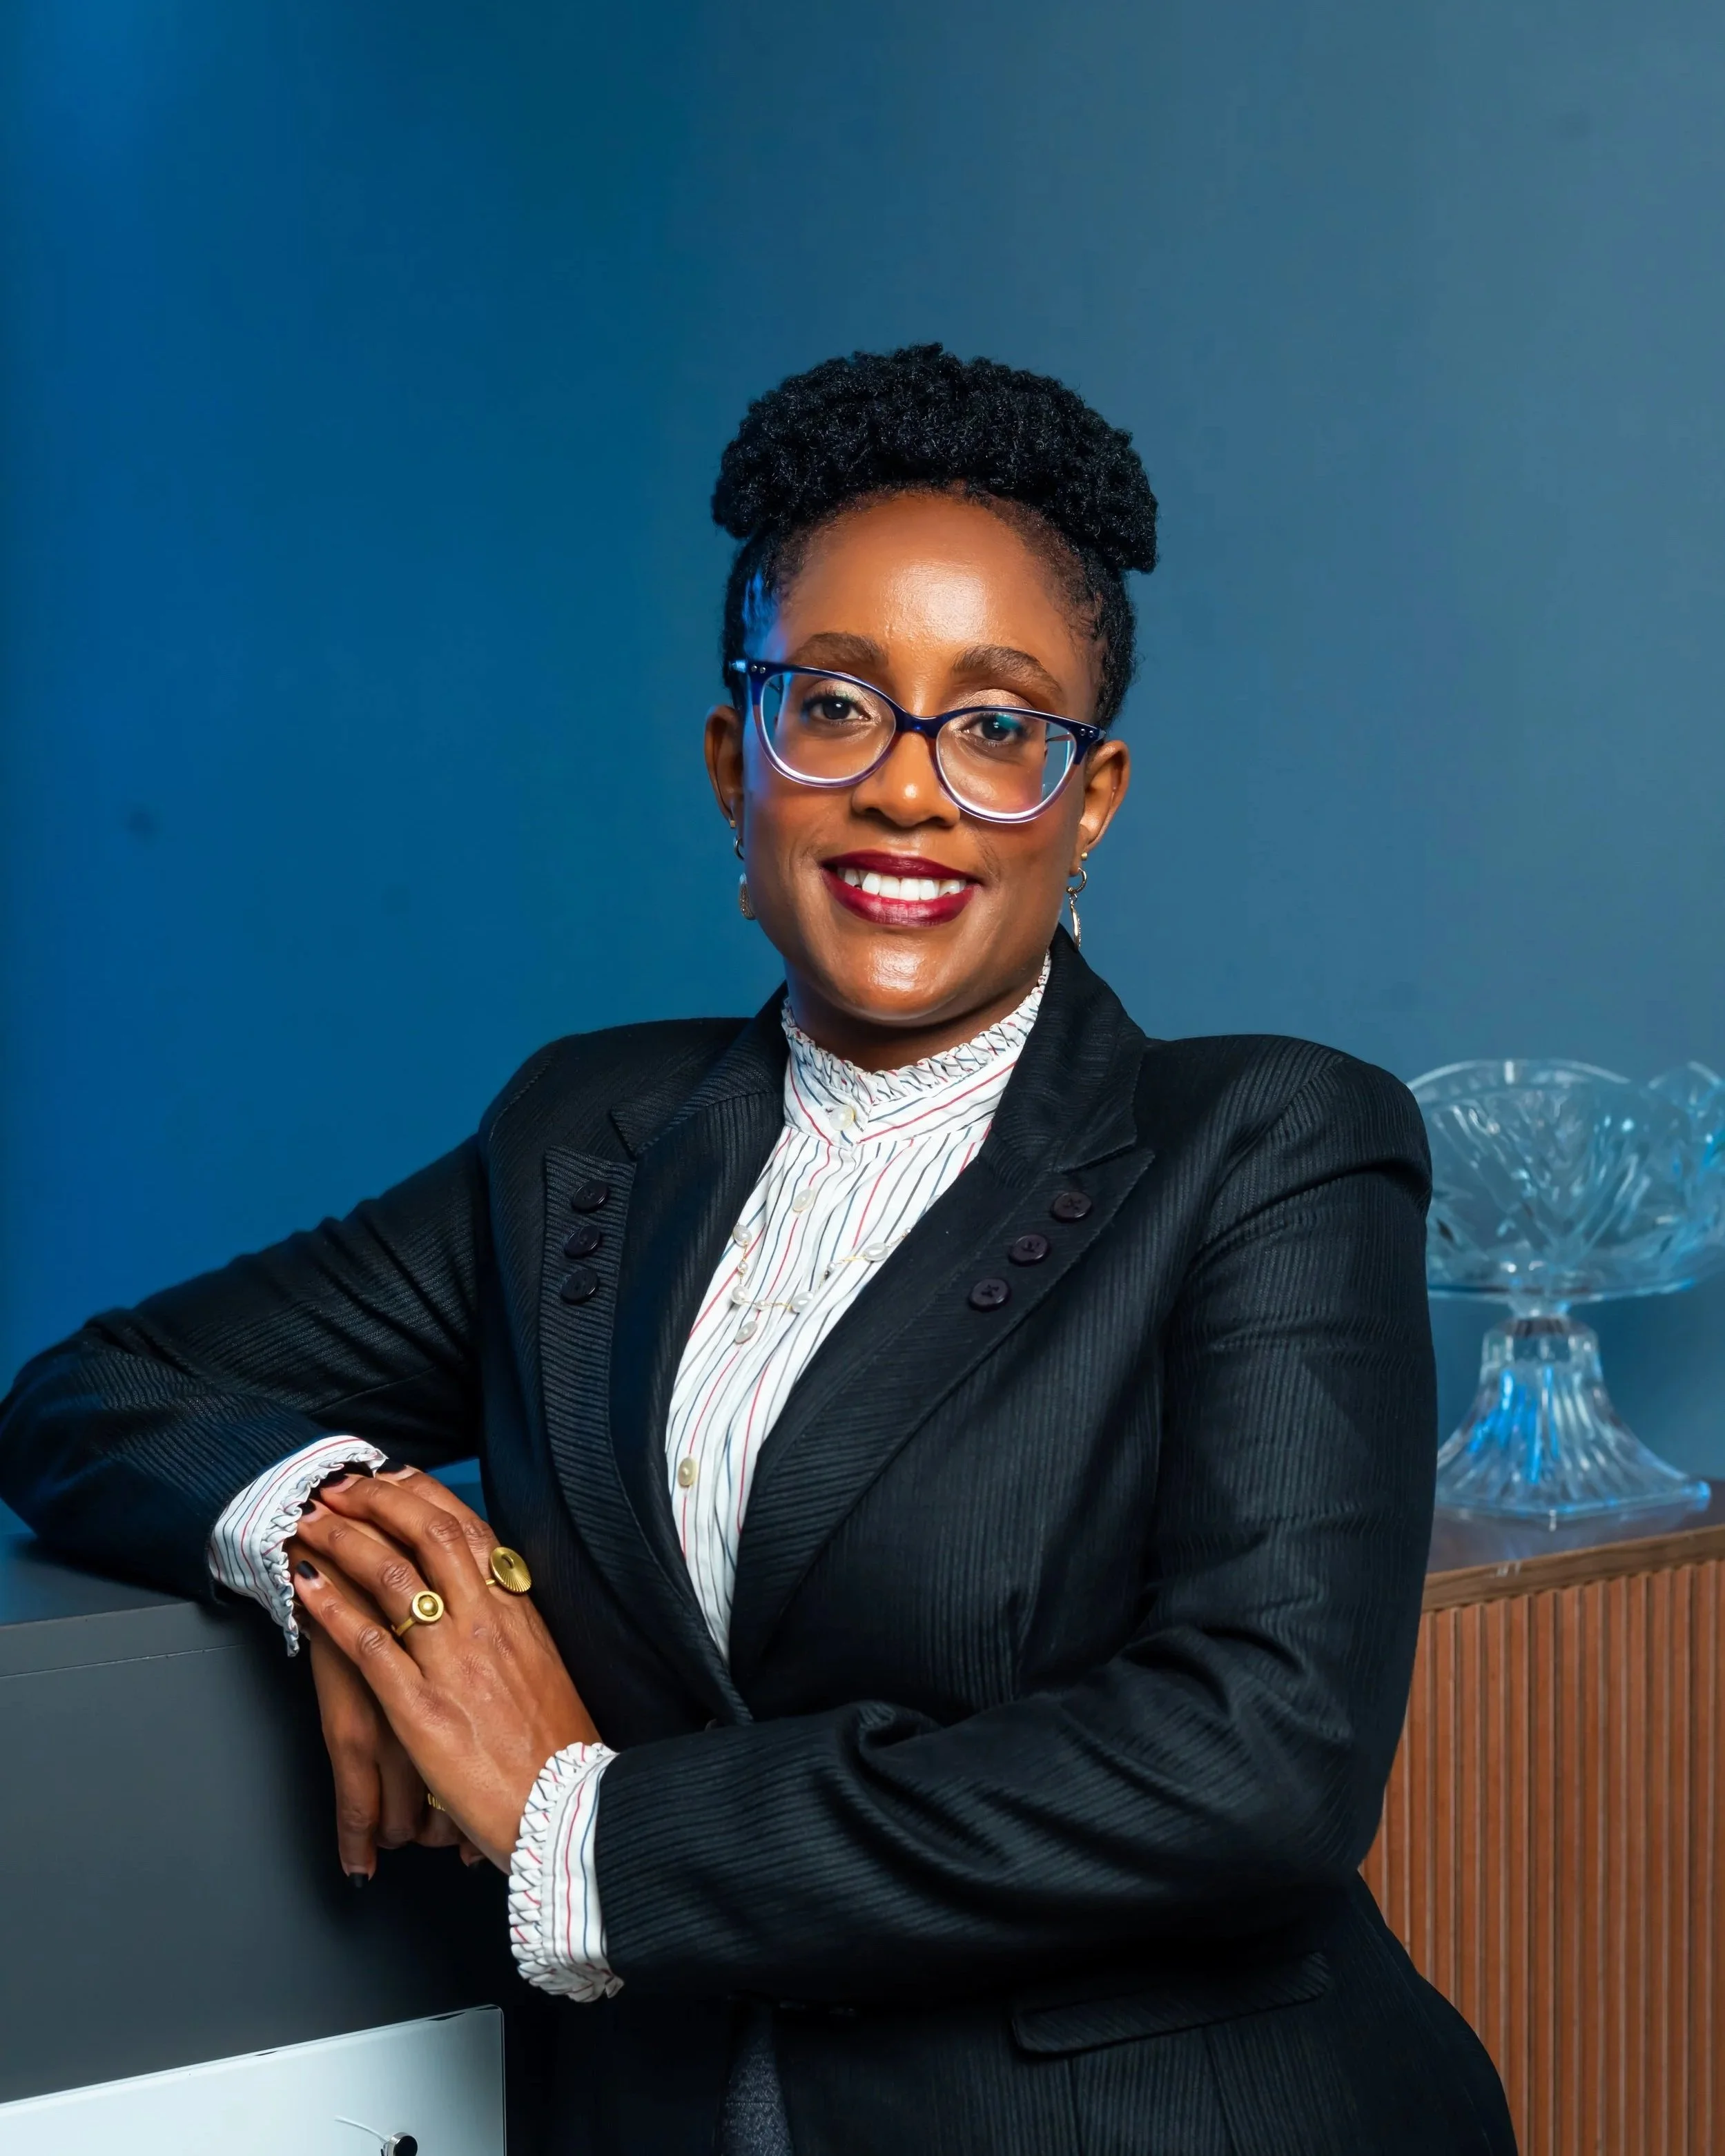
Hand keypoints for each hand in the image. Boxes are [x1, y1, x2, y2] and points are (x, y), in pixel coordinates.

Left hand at [289, 1468, 598, 1869]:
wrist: (569, 1808)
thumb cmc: (557, 1748)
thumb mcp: (543, 1669)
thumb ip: (511, 1630)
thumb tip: (486, 1603)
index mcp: (517, 1613)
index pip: (469, 1529)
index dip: (424, 1495)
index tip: (393, 1475)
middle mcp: (486, 1624)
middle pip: (428, 1533)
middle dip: (377, 1499)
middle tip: (339, 1486)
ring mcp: (453, 1662)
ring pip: (393, 1575)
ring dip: (344, 1540)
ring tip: (310, 1523)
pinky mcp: (421, 1708)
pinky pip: (369, 1643)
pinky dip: (331, 1607)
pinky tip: (306, 1588)